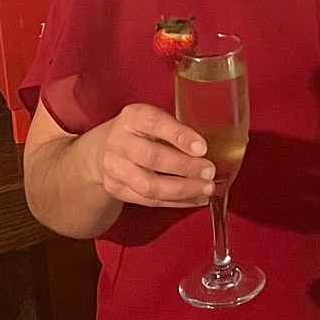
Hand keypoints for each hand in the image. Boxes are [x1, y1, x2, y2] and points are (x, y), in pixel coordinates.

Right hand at [92, 104, 214, 209]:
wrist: (102, 150)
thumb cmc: (140, 132)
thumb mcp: (153, 118)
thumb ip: (176, 128)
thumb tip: (217, 142)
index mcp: (133, 117)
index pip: (155, 123)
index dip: (180, 136)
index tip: (202, 147)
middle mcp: (120, 142)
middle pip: (152, 157)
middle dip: (185, 167)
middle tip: (209, 171)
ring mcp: (116, 168)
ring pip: (149, 185)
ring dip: (182, 190)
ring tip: (206, 189)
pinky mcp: (118, 189)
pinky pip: (149, 200)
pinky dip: (175, 202)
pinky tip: (195, 198)